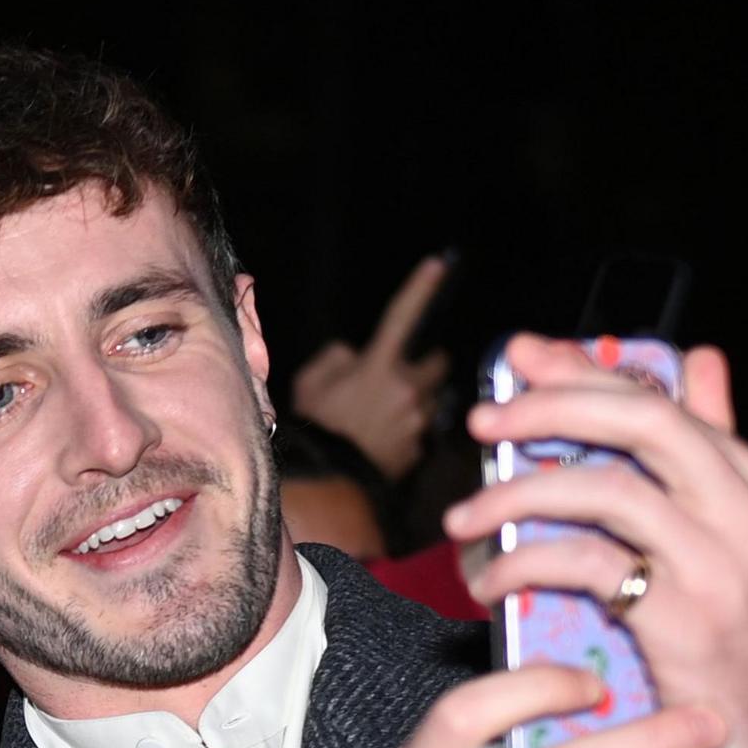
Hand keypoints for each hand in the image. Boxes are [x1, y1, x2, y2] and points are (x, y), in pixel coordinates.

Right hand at [288, 253, 453, 480]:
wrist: (326, 482)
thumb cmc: (313, 427)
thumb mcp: (309, 383)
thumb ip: (334, 359)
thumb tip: (353, 356)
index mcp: (379, 366)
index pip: (402, 316)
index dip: (420, 288)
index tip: (439, 265)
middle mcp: (407, 389)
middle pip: (438, 363)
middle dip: (426, 365)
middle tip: (403, 374)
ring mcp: (418, 421)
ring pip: (429, 400)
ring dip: (415, 401)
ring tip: (383, 417)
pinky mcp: (419, 450)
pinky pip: (419, 433)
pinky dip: (405, 433)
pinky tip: (380, 443)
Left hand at [449, 337, 747, 747]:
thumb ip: (719, 461)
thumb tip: (700, 363)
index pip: (669, 404)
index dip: (586, 374)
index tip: (523, 362)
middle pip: (640, 421)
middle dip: (550, 406)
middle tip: (485, 420)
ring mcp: (722, 566)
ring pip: (604, 488)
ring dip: (517, 494)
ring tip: (466, 517)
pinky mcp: (686, 621)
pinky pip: (585, 564)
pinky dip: (524, 563)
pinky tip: (491, 581)